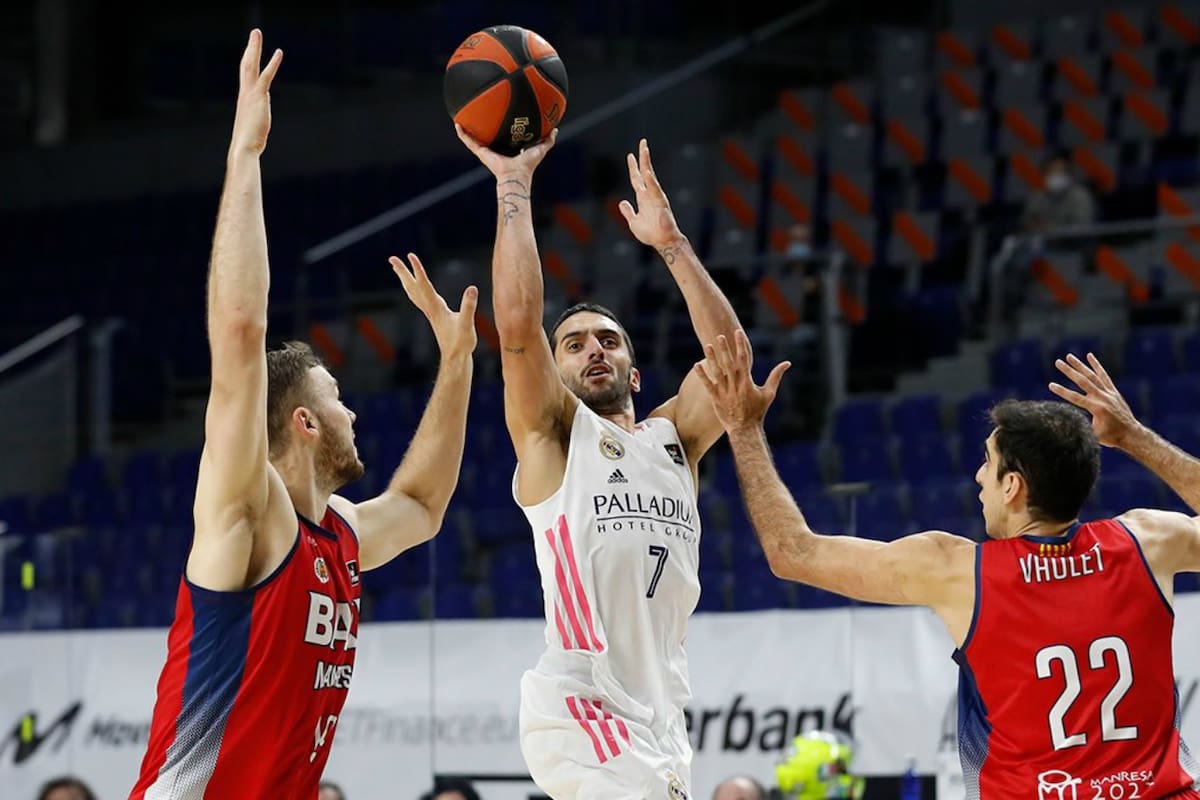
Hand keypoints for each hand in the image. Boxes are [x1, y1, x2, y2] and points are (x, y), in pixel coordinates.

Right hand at [229, 29, 282, 159]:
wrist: (244, 147)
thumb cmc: (249, 143)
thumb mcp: (253, 128)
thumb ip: (256, 122)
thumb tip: (257, 128)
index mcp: (245, 98)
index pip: (246, 74)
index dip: (249, 60)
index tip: (251, 49)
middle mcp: (245, 92)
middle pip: (246, 64)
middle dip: (251, 47)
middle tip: (255, 33)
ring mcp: (251, 93)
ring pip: (251, 65)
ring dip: (255, 47)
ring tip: (257, 32)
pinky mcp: (259, 97)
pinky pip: (266, 75)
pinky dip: (272, 63)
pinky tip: (279, 52)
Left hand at [390, 254, 477, 358]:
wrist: (456, 357)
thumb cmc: (462, 342)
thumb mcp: (467, 324)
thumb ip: (468, 307)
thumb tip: (472, 289)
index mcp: (436, 308)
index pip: (424, 285)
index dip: (418, 270)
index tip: (411, 256)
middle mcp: (429, 308)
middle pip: (412, 287)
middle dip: (402, 272)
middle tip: (392, 258)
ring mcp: (430, 312)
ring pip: (413, 292)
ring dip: (405, 278)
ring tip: (397, 267)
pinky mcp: (433, 315)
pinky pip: (418, 298)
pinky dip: (413, 288)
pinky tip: (414, 286)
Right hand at [455, 123, 557, 180]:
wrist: (517, 174)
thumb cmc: (528, 165)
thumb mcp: (541, 148)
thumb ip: (548, 140)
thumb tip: (555, 129)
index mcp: (508, 148)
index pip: (502, 136)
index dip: (500, 127)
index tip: (498, 117)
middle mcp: (496, 149)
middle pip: (487, 136)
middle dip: (482, 126)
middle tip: (478, 113)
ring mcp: (487, 151)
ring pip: (474, 138)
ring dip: (467, 130)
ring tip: (461, 117)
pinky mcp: (481, 152)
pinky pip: (469, 142)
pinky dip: (462, 134)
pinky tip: (457, 125)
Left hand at [619, 138, 684, 250]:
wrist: (662, 242)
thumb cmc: (650, 234)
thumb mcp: (633, 222)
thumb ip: (628, 211)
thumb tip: (622, 202)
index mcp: (643, 198)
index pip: (637, 179)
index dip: (633, 167)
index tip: (630, 155)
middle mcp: (649, 194)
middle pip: (645, 172)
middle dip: (643, 158)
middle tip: (642, 142)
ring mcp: (656, 197)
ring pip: (650, 176)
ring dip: (647, 163)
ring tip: (645, 149)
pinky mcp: (661, 202)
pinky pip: (655, 190)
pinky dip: (651, 181)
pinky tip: (647, 171)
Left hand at [692, 330, 790, 433]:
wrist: (744, 429)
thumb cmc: (758, 411)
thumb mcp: (769, 393)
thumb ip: (776, 376)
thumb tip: (787, 363)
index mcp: (747, 382)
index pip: (744, 360)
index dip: (740, 345)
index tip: (738, 333)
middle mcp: (735, 385)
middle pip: (729, 363)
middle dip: (725, 349)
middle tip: (720, 336)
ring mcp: (724, 392)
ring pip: (717, 372)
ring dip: (712, 358)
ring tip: (707, 345)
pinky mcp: (715, 398)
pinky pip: (707, 385)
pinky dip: (702, 375)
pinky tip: (696, 365)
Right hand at [1049, 352, 1141, 447]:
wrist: (1131, 434)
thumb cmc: (1111, 437)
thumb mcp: (1094, 436)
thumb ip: (1082, 428)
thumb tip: (1065, 428)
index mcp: (1097, 408)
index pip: (1075, 397)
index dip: (1062, 391)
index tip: (1050, 385)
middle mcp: (1103, 398)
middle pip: (1083, 381)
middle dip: (1069, 371)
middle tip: (1058, 362)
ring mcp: (1108, 393)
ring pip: (1092, 376)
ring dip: (1080, 365)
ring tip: (1069, 356)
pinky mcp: (1113, 391)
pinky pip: (1104, 376)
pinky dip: (1096, 366)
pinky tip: (1090, 356)